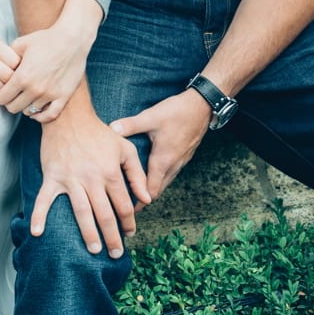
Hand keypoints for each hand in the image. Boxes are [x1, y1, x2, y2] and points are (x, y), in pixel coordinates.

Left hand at [0, 0, 100, 121]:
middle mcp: (35, 89)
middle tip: (11, 94)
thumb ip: (6, 58)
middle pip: (12, 108)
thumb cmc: (46, 39)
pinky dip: (40, 116)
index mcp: (22, 76)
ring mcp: (50, 95)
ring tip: (24, 97)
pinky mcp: (63, 97)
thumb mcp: (21, 44)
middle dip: (8, 101)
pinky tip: (36, 110)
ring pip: (29, 112)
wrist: (72, 39)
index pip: (1, 98)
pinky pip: (49, 116)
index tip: (0, 90)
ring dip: (24, 106)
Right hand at [32, 105, 150, 258]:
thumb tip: (147, 199)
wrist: (70, 117)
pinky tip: (37, 233)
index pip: (123, 205)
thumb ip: (137, 174)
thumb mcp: (125, 149)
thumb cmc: (99, 133)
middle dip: (112, 237)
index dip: (128, 223)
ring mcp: (71, 179)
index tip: (129, 234)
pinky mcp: (53, 176)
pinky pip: (44, 199)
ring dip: (88, 234)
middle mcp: (92, 178)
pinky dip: (39, 215)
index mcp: (111, 172)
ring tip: (94, 249)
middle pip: (105, 214)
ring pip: (81, 212)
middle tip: (115, 254)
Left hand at [110, 89, 210, 209]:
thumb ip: (130, 125)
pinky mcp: (185, 155)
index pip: (150, 191)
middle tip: (128, 203)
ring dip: (153, 188)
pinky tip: (152, 171)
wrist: (203, 106)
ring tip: (137, 190)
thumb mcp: (150, 117)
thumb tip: (110, 129)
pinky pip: (172, 173)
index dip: (139, 202)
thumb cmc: (177, 112)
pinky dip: (161, 178)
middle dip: (144, 198)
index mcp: (163, 161)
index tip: (126, 208)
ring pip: (166, 182)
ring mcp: (181, 161)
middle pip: (158, 190)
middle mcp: (173, 165)